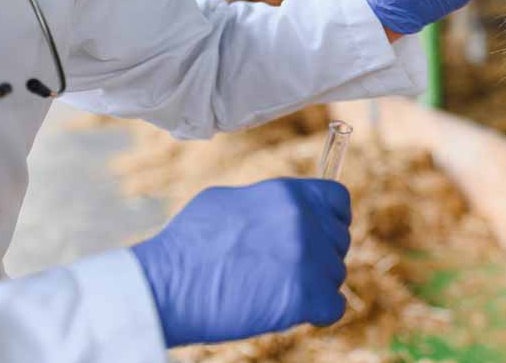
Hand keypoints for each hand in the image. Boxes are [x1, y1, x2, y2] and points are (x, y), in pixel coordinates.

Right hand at [130, 178, 350, 346]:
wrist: (165, 285)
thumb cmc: (187, 244)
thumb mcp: (229, 201)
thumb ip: (269, 204)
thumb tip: (288, 210)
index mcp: (288, 193)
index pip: (338, 200)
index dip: (334, 219)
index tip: (322, 235)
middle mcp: (304, 220)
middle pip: (339, 240)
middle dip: (320, 256)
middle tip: (285, 271)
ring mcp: (307, 257)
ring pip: (335, 274)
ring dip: (314, 285)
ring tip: (274, 290)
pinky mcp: (304, 296)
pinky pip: (334, 306)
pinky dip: (318, 313)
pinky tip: (292, 311)